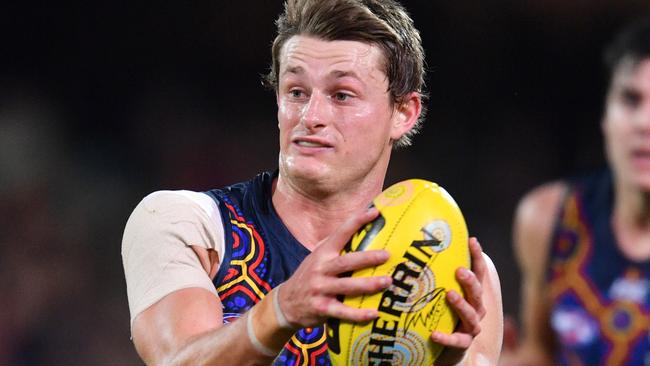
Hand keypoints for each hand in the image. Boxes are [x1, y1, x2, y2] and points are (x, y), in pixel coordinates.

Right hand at [278, 207, 392, 326]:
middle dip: (367, 258)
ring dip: (368, 284)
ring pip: (347, 287)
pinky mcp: (322, 308)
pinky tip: (374, 313)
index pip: (340, 234)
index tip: (375, 212)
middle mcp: (320, 269)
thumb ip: (333, 245)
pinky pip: (343, 312)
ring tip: (387, 281)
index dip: (357, 222)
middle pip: (346, 262)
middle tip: (386, 255)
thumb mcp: (316, 257)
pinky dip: (358, 314)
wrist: (286, 303)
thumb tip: (358, 227)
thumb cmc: (309, 276)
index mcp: (322, 253)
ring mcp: (320, 289)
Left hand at [433, 237, 487, 364]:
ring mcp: (470, 328)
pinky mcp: (461, 345)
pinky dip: (446, 338)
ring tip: (450, 294)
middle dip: (470, 281)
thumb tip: (415, 250)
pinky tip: (434, 334)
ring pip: (471, 316)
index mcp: (472, 295)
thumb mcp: (441, 293)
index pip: (478, 273)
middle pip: (477, 293)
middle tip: (459, 270)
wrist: (445, 349)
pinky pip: (456, 342)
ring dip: (461, 304)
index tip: (472, 240)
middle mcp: (475, 310)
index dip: (477, 257)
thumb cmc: (443, 314)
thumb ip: (436, 275)